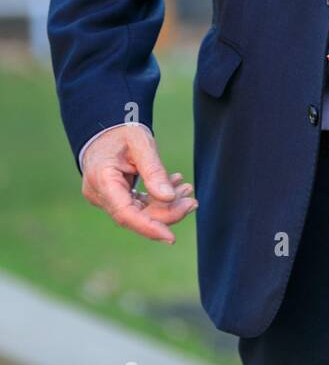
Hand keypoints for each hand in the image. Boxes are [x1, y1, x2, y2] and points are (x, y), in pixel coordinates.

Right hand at [80, 123, 196, 243]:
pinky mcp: (114, 197)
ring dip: (165, 204)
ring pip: (139, 212)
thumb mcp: (141, 143)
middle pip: (135, 215)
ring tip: (187, 189)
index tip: (171, 238)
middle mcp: (99, 193)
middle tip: (192, 201)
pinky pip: (137, 204)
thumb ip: (154, 171)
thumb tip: (169, 198)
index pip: (124, 213)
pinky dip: (157, 199)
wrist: (106, 127)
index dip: (148, 227)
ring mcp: (105, 197)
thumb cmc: (122, 131)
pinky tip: (174, 185)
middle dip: (166, 212)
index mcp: (101, 179)